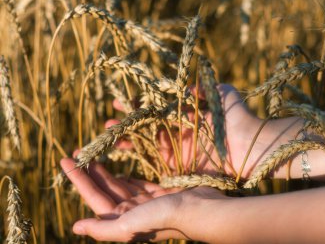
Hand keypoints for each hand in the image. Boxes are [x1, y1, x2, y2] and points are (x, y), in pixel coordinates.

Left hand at [60, 158, 224, 241]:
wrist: (201, 211)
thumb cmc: (164, 217)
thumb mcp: (129, 225)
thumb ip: (103, 229)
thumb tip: (75, 227)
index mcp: (122, 221)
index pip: (94, 197)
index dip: (78, 180)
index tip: (64, 159)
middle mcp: (132, 214)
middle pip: (105, 190)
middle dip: (90, 173)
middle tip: (78, 152)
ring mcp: (146, 204)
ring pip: (121, 185)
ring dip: (107, 172)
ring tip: (95, 157)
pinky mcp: (160, 194)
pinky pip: (138, 184)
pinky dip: (128, 176)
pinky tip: (121, 168)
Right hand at [107, 84, 261, 176]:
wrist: (251, 145)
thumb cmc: (238, 117)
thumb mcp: (222, 93)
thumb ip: (204, 88)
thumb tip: (185, 87)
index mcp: (186, 117)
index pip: (157, 110)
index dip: (140, 105)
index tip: (121, 98)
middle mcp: (178, 134)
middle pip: (147, 127)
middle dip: (127, 122)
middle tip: (108, 118)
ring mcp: (176, 151)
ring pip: (145, 143)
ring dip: (125, 138)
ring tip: (106, 131)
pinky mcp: (177, 167)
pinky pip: (152, 161)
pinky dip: (135, 155)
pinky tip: (117, 149)